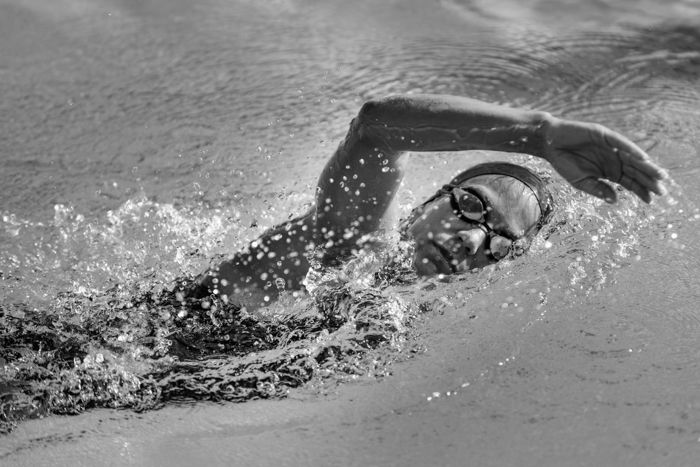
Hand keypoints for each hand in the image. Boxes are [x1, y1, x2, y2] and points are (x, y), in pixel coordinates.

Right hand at [543, 117, 666, 202]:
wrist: (549, 143)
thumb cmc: (563, 162)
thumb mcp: (580, 182)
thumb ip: (597, 189)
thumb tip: (616, 200)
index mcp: (608, 171)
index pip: (629, 182)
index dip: (640, 191)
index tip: (651, 201)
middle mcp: (613, 159)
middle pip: (635, 171)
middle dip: (648, 180)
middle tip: (662, 191)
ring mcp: (610, 147)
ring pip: (632, 158)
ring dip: (646, 166)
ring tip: (659, 175)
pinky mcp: (604, 135)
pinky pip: (621, 143)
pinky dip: (632, 150)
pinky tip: (642, 158)